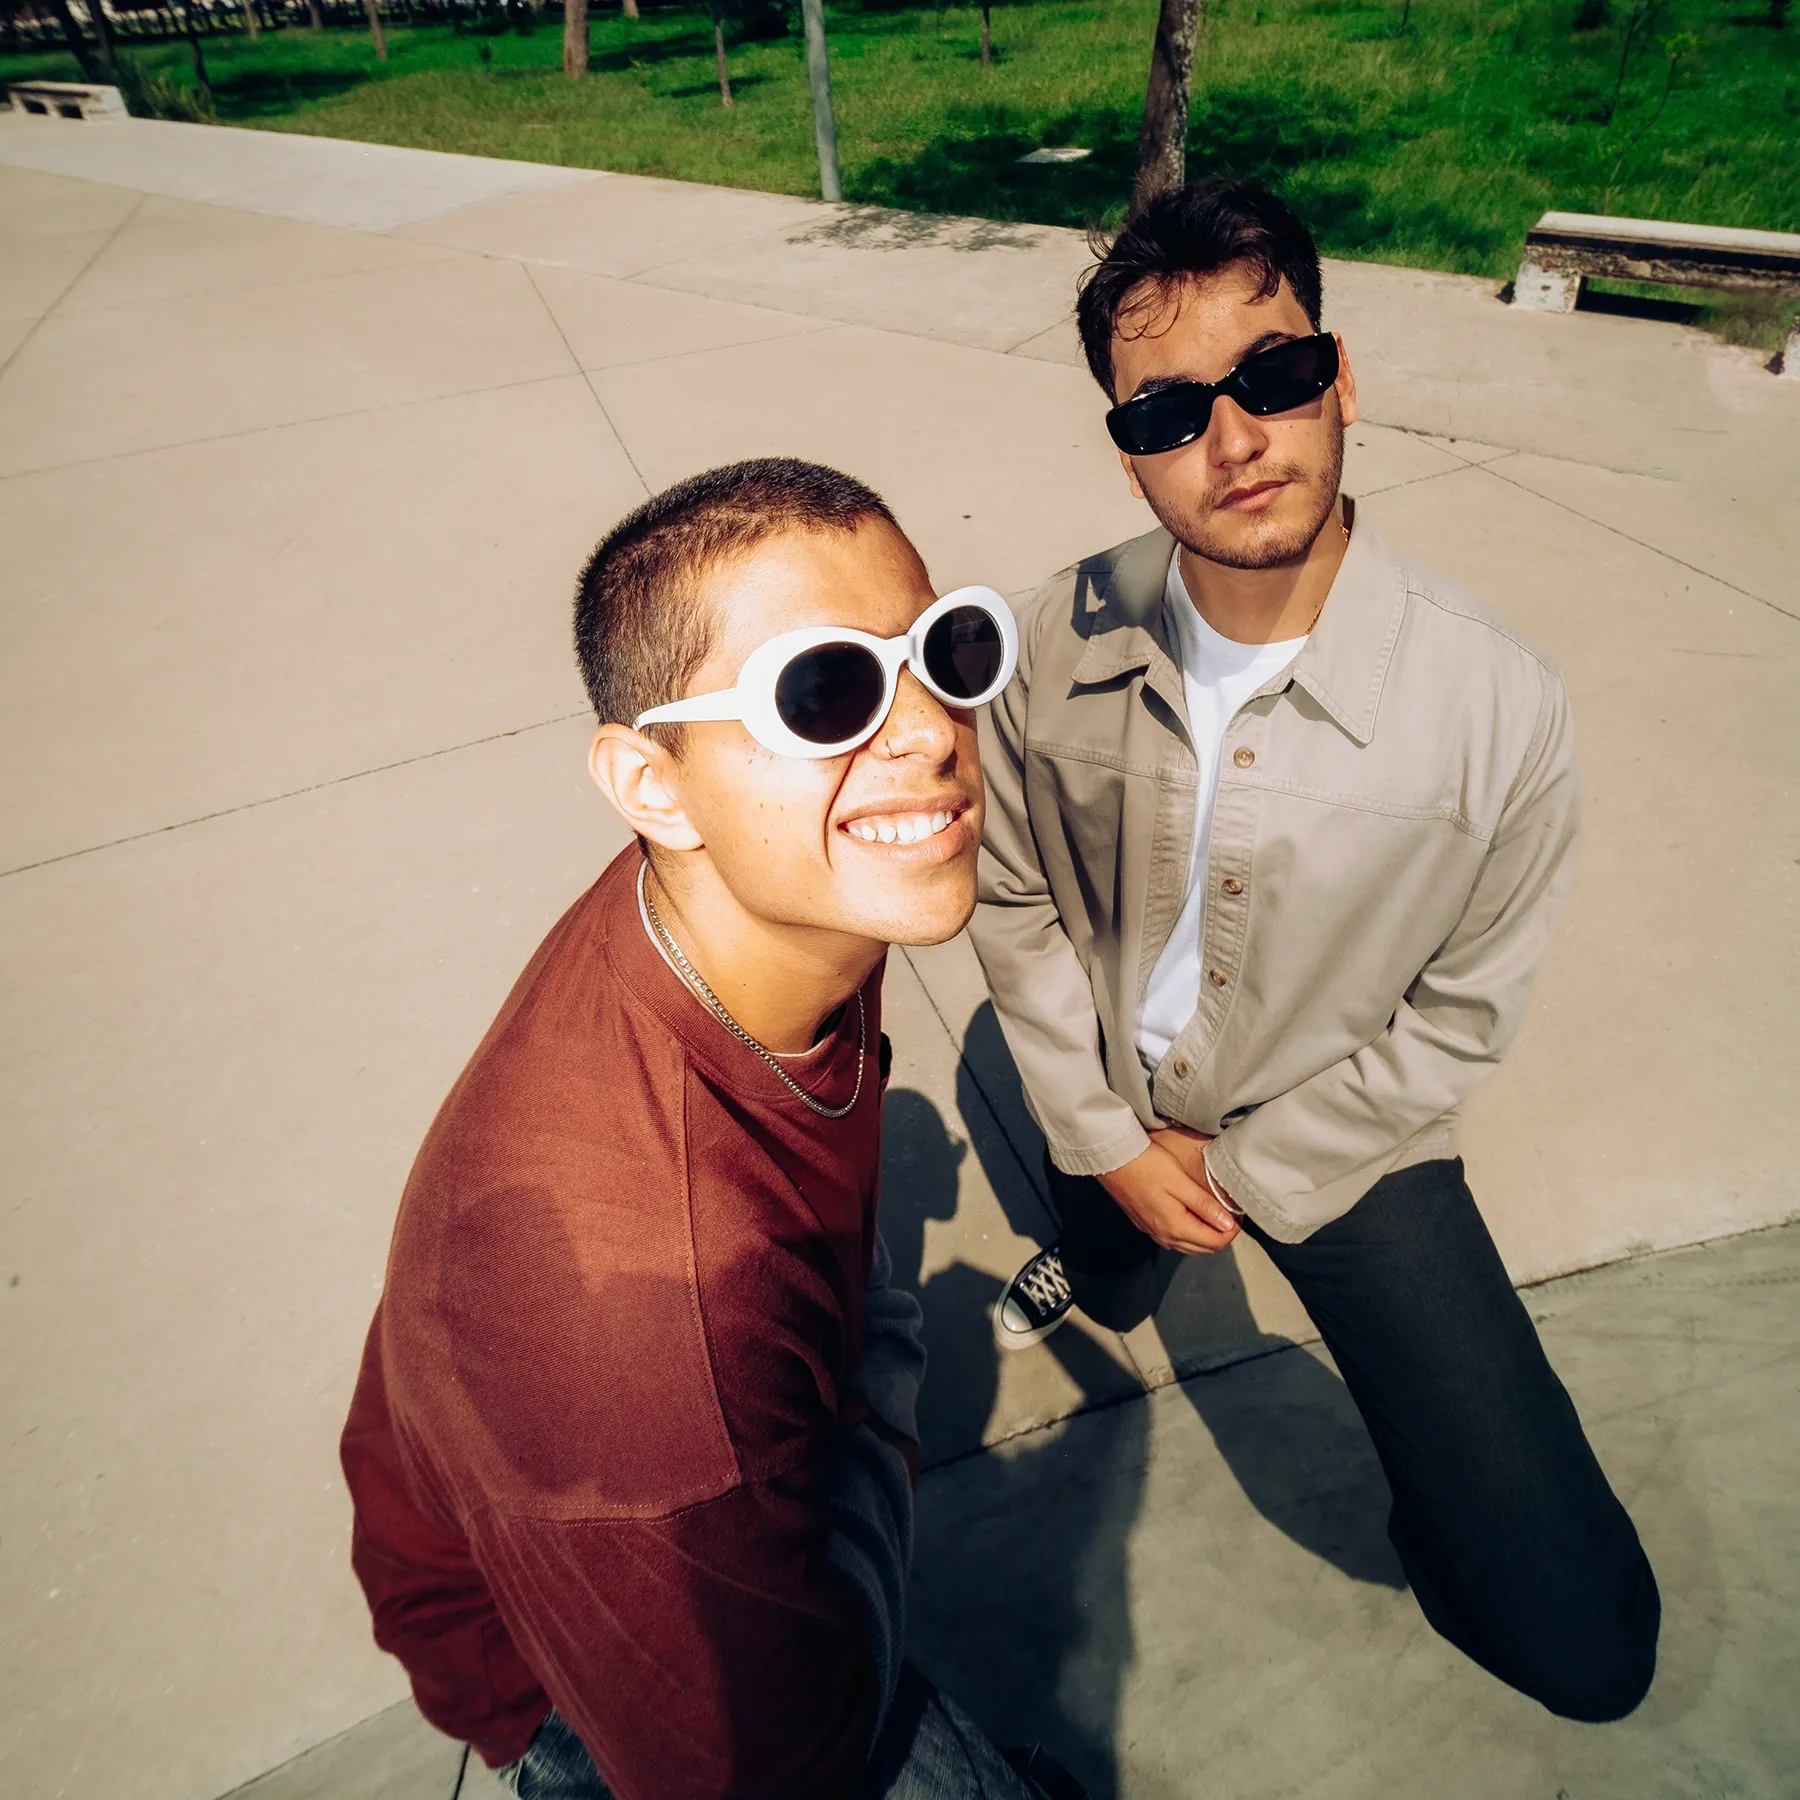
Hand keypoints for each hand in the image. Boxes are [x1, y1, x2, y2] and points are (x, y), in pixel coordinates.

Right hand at [1097, 1125, 1240, 1254]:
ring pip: (1189, 1246)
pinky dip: (1190, 1232)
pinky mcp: (1146, 1224)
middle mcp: (1165, 1236)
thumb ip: (1205, 1205)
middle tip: (1230, 1213)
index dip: (1232, 1231)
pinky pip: (1175, 1238)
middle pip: (1204, 1249)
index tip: (1238, 1214)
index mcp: (1176, 1227)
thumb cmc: (1147, 1165)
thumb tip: (1227, 1224)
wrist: (1113, 1160)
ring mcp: (1153, 1232)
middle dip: (1222, 1235)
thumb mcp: (1181, 1182)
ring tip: (1214, 1212)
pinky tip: (1192, 1213)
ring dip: (1206, 1235)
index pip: (1215, 1243)